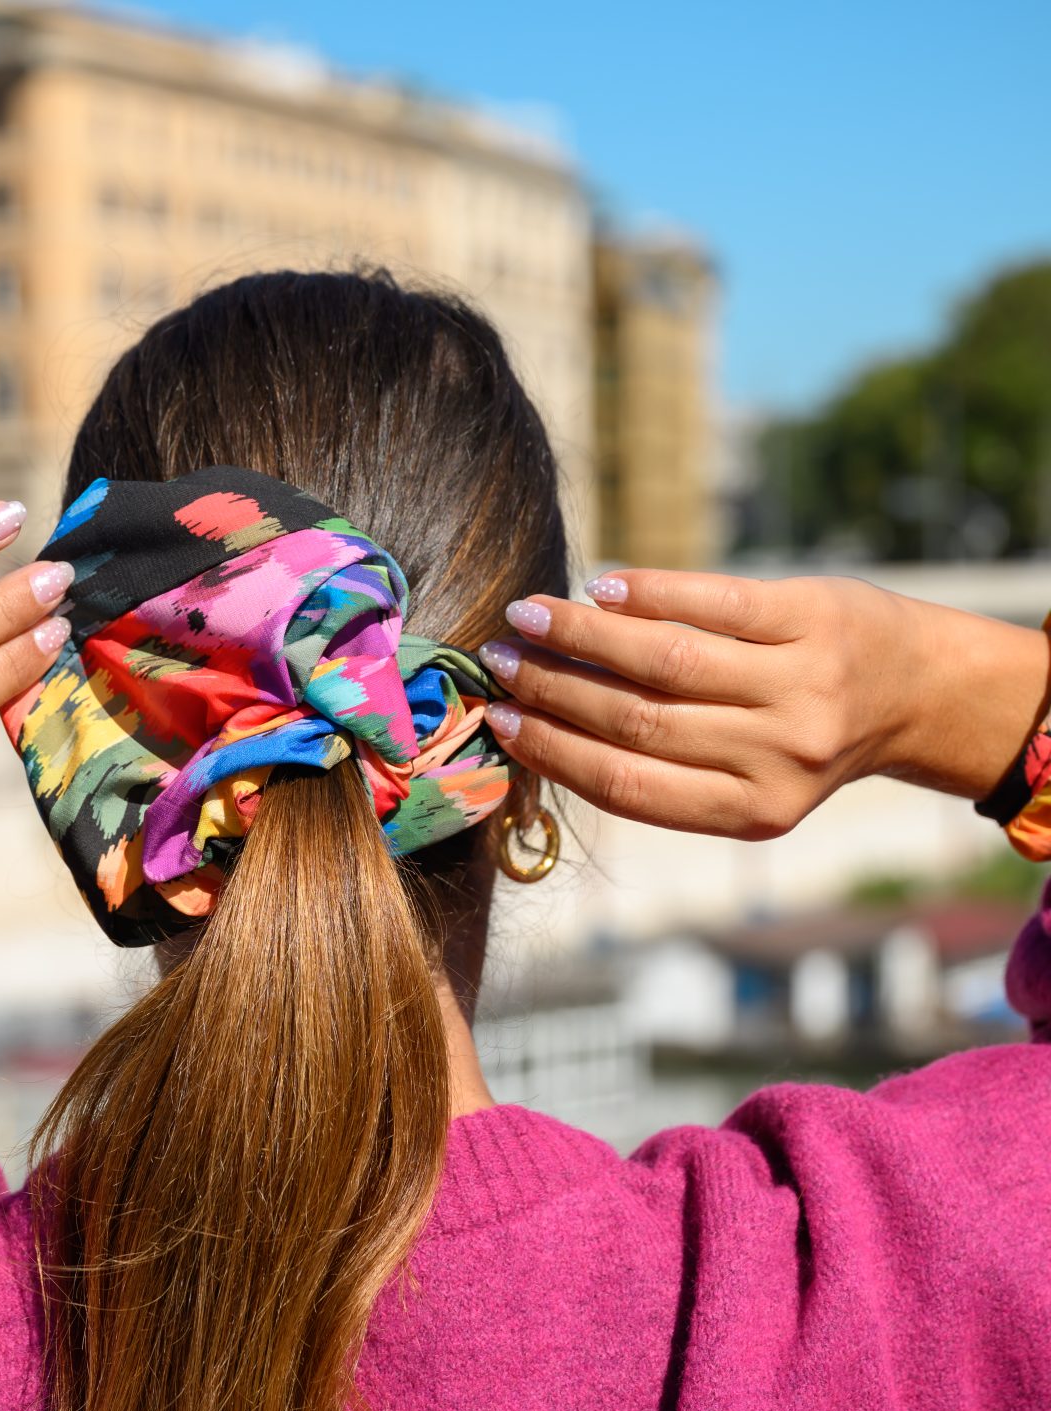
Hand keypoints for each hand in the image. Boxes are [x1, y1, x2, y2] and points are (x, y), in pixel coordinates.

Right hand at [479, 570, 1050, 838]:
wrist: (918, 689)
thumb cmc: (805, 735)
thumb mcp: (749, 781)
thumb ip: (665, 767)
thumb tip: (542, 721)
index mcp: (753, 813)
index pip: (628, 785)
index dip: (554, 753)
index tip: (500, 720)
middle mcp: (780, 756)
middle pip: (637, 721)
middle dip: (554, 688)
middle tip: (499, 660)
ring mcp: (801, 685)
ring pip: (665, 659)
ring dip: (583, 636)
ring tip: (531, 617)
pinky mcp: (813, 616)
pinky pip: (712, 602)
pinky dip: (646, 593)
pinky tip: (600, 589)